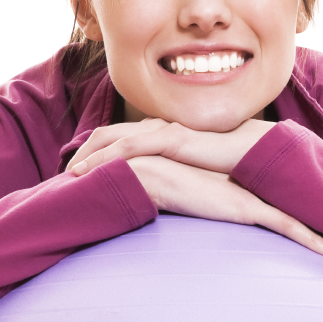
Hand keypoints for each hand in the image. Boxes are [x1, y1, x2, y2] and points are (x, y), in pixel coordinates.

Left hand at [69, 117, 273, 177]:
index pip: (121, 136)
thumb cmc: (232, 167)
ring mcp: (164, 129)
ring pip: (113, 137)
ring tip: (70, 174)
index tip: (81, 172)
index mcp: (164, 132)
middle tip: (66, 173)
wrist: (256, 155)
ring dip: (88, 154)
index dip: (97, 152)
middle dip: (84, 151)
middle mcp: (160, 126)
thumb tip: (165, 196)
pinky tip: (89, 171)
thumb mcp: (196, 173)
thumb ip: (178, 177)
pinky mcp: (171, 137)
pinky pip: (129, 145)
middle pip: (108, 132)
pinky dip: (105, 157)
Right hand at [125, 155, 322, 259]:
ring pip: (298, 217)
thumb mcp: (190, 191)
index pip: (278, 196)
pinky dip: (313, 241)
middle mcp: (253, 188)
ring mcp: (254, 196)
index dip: (300, 205)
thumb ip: (202, 197)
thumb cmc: (164, 182)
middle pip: (294, 204)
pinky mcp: (249, 208)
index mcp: (242, 184)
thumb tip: (199, 206)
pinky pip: (288, 226)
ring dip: (321, 235)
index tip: (322, 218)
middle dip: (319, 218)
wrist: (152, 174)